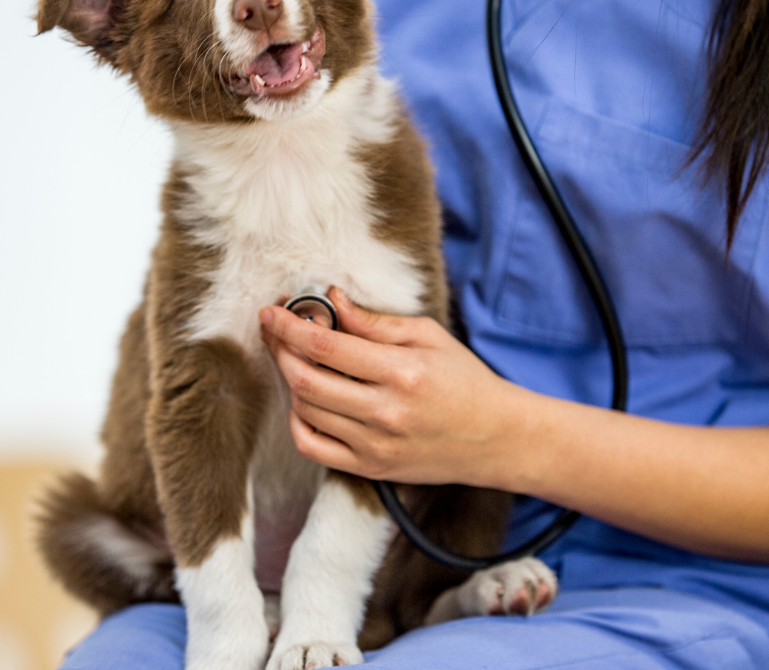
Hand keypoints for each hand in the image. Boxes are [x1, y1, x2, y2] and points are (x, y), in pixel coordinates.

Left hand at [259, 288, 529, 486]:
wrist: (497, 438)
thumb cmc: (465, 380)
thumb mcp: (429, 336)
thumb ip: (376, 322)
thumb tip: (333, 300)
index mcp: (402, 372)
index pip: (326, 347)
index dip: (289, 327)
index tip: (271, 311)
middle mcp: (385, 412)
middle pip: (306, 380)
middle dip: (280, 350)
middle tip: (275, 330)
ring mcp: (375, 445)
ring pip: (305, 411)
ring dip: (289, 381)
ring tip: (296, 359)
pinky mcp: (371, 468)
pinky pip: (313, 448)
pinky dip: (298, 421)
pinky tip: (305, 400)